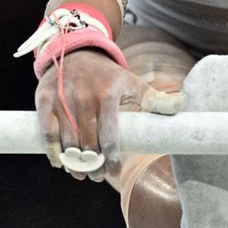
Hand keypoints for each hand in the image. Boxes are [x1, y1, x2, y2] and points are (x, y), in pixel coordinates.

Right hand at [34, 48, 166, 181]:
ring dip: (73, 162)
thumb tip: (183, 104)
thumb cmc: (108, 75)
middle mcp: (84, 97)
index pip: (110, 135)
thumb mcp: (133, 83)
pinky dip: (52, 150)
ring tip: (81, 174)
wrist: (76, 51)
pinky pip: (47, 130)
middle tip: (97, 176)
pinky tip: (59, 162)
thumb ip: (156, 98)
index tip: (113, 171)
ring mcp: (62, 98)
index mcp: (108, 95)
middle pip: (88, 142)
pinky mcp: (45, 99)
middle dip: (93, 164)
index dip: (111, 157)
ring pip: (67, 140)